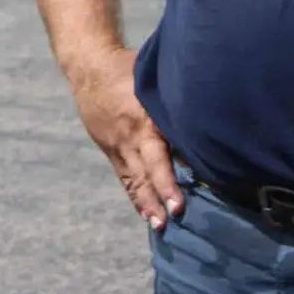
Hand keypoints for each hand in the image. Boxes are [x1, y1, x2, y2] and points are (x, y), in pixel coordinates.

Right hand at [73, 46, 180, 230]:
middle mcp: (131, 135)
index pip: (159, 150)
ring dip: (147, 203)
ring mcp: (118, 145)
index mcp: (144, 116)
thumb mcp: (152, 80)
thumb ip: (173, 102)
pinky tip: (146, 212)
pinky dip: (135, 196)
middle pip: (147, 169)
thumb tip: (205, 121)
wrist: (89, 68)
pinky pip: (124, 177)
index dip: (170, 174)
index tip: (181, 193)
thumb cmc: (129, 69)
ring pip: (134, 179)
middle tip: (174, 215)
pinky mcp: (110, 150)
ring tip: (160, 225)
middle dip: (161, 192)